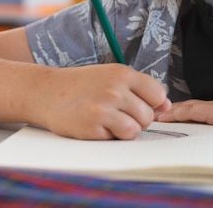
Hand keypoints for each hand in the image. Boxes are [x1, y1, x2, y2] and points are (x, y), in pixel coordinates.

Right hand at [31, 64, 170, 139]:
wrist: (45, 91)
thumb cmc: (82, 85)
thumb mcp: (111, 76)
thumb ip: (139, 89)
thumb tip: (167, 106)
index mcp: (123, 74)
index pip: (158, 95)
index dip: (152, 105)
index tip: (139, 106)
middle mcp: (115, 89)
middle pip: (148, 116)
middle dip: (137, 120)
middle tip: (118, 114)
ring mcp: (103, 108)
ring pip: (135, 130)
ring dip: (125, 131)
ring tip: (109, 121)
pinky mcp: (91, 127)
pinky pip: (114, 140)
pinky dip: (107, 137)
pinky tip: (94, 126)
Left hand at [156, 91, 212, 133]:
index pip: (194, 111)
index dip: (179, 113)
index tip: (164, 118)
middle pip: (185, 107)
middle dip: (168, 112)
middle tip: (151, 116)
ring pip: (184, 108)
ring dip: (167, 112)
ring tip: (150, 118)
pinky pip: (190, 111)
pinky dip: (175, 113)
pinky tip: (164, 117)